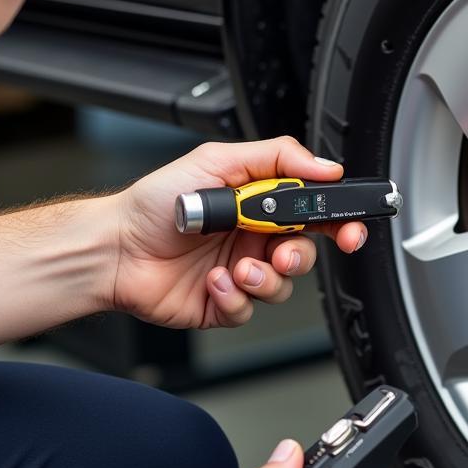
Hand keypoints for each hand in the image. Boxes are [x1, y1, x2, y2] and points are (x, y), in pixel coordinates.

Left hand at [110, 138, 368, 328]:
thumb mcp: (217, 161)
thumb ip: (276, 158)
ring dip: (262, 279)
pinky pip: (249, 310)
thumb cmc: (156, 203)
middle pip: (305, 254)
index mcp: (260, 204)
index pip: (315, 213)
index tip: (351, 231)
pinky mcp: (224, 304)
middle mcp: (254, 239)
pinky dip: (234, 297)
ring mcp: (241, 273)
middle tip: (283, 255)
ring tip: (237, 268)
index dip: (340, 222)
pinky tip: (212, 281)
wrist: (116, 248)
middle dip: (300, 257)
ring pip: (281, 287)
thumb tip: (323, 166)